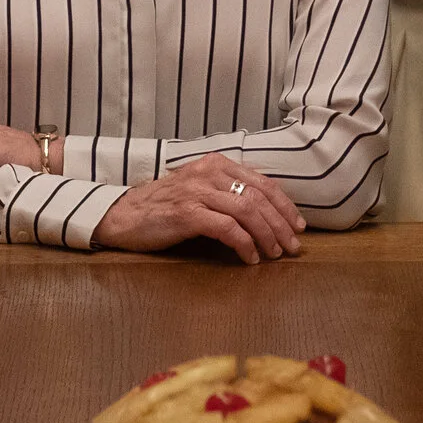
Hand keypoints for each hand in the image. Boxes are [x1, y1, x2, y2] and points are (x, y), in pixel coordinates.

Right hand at [91, 155, 305, 263]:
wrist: (124, 214)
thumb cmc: (164, 206)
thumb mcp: (199, 189)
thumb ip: (227, 191)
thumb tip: (265, 210)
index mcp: (217, 164)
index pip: (262, 182)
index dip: (284, 205)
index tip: (298, 226)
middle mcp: (209, 173)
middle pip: (259, 197)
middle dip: (281, 224)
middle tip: (293, 247)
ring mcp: (198, 192)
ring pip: (247, 211)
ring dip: (267, 235)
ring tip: (275, 254)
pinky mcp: (187, 213)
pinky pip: (227, 228)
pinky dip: (244, 244)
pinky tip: (249, 258)